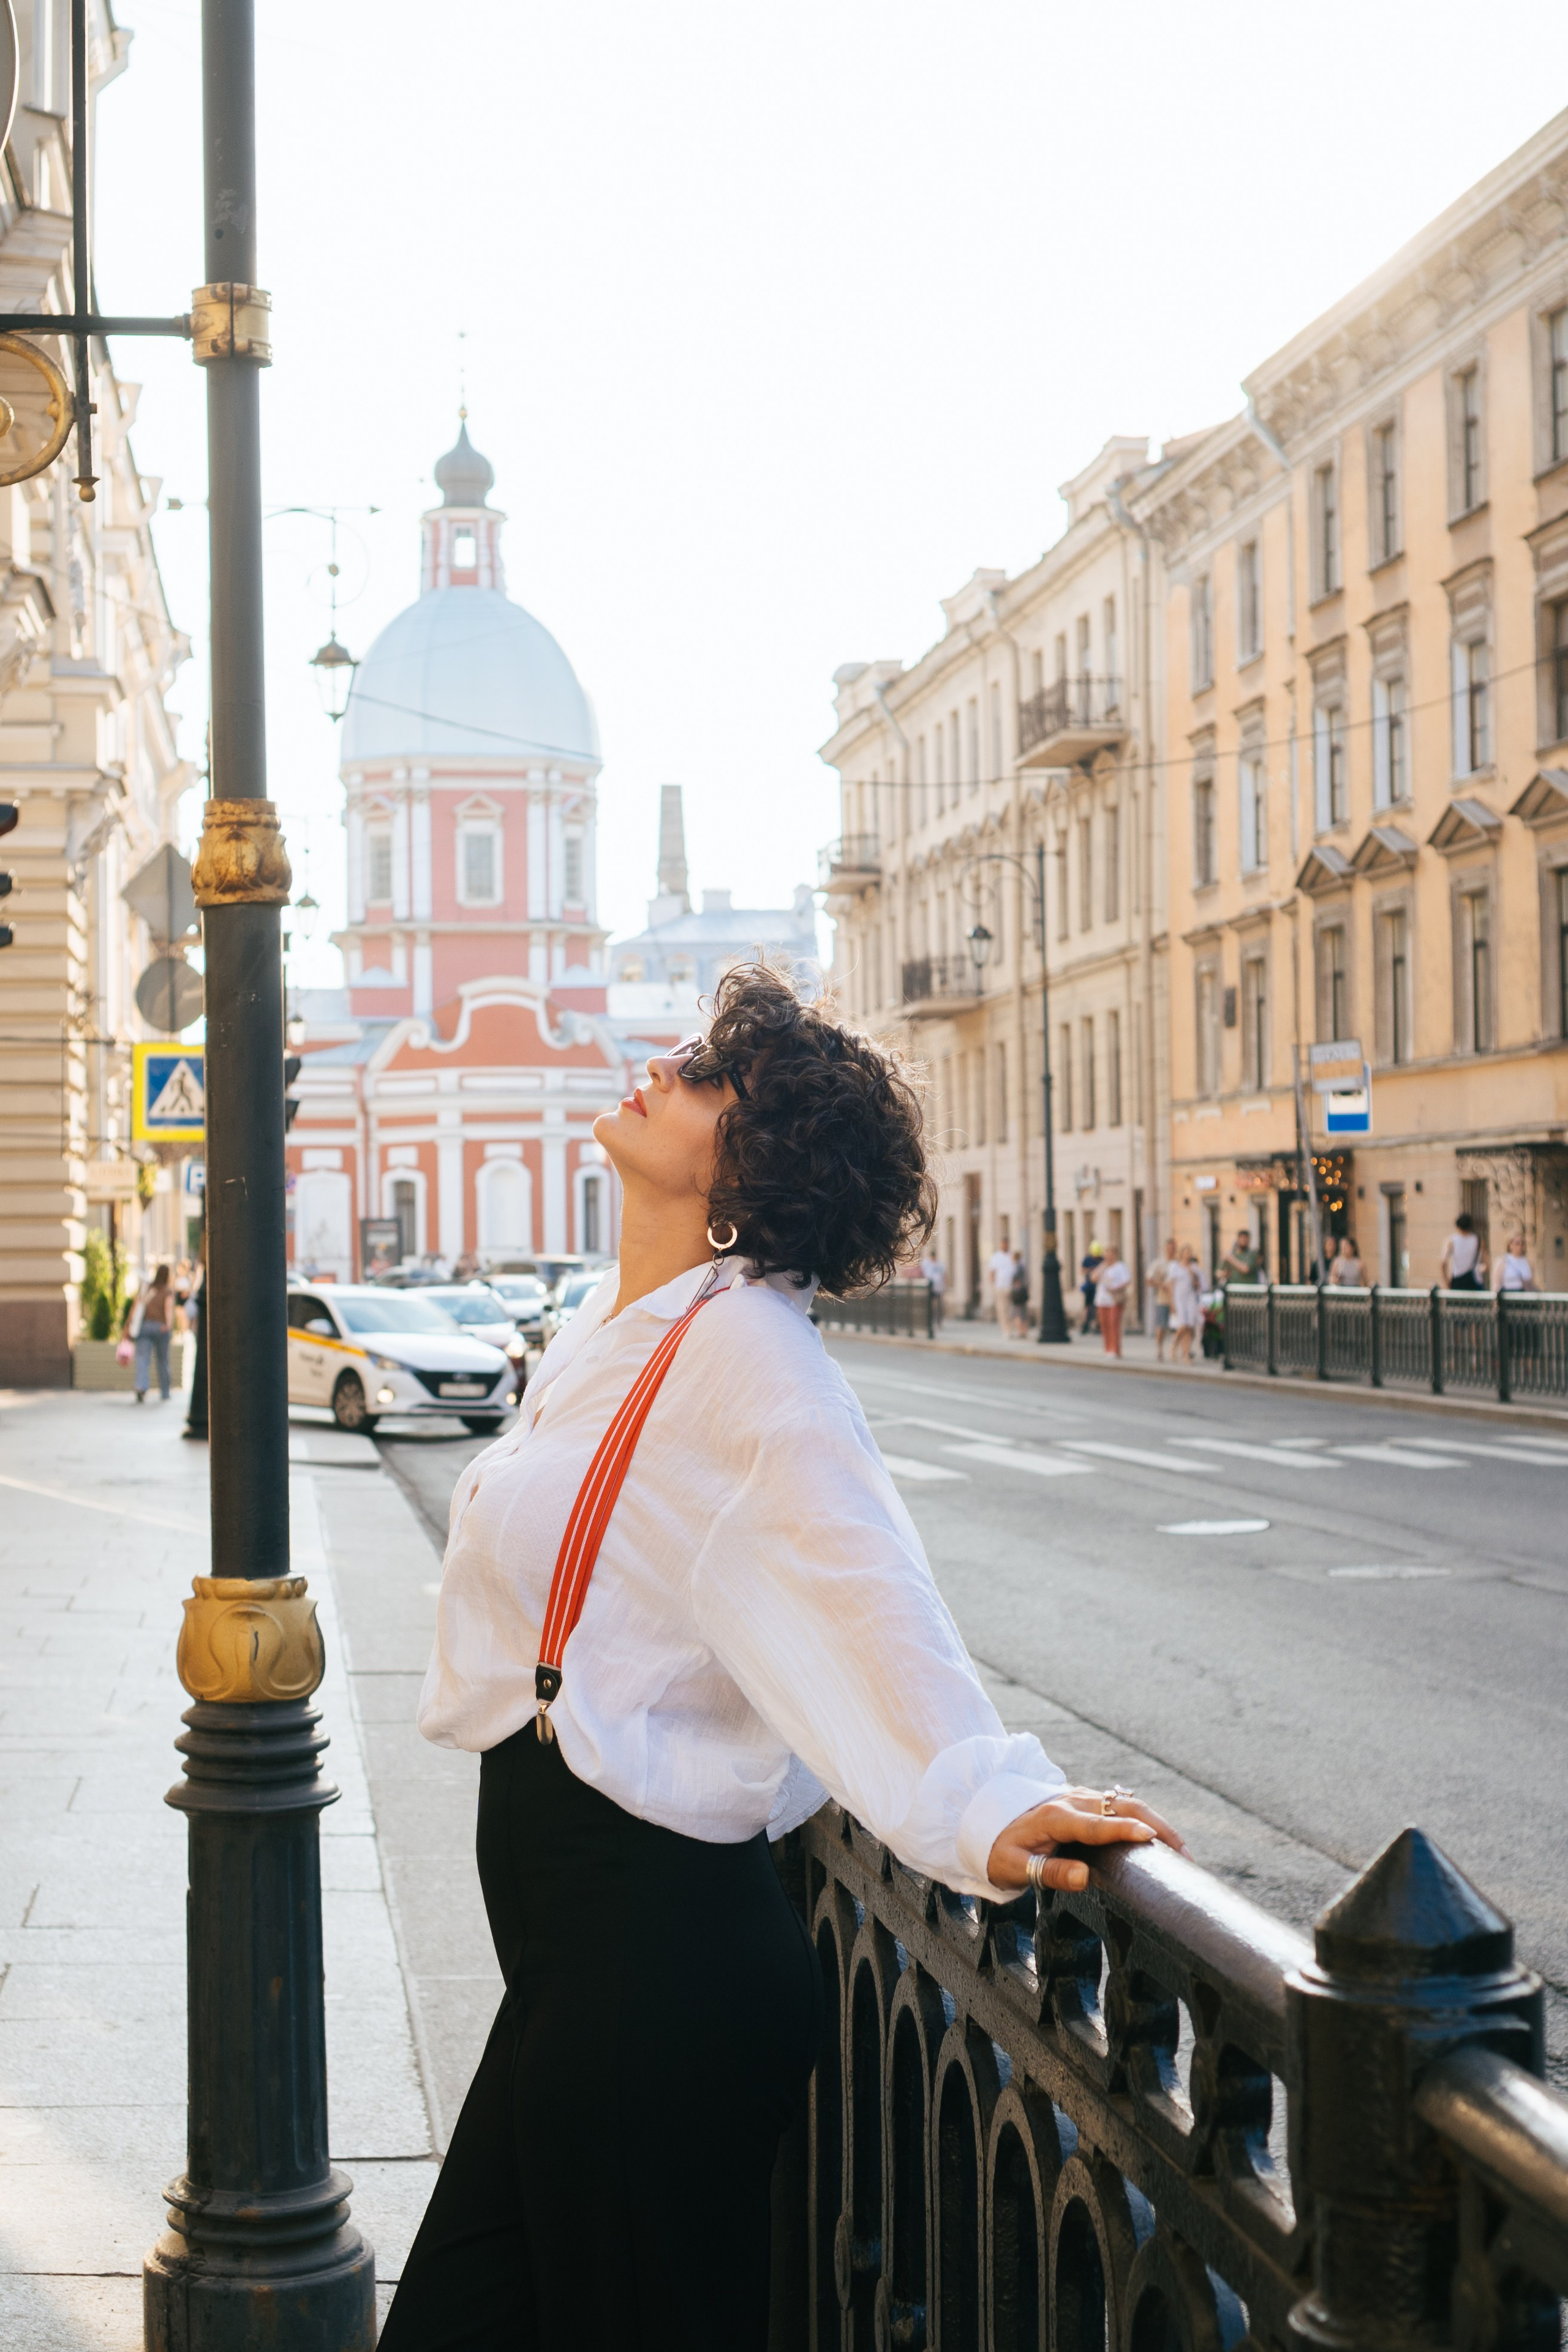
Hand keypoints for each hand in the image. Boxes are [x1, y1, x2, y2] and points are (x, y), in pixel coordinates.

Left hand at [987, 1785, 1187, 1893]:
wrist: (986, 1821)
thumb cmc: (999, 1849)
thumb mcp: (1014, 1867)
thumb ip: (1050, 1873)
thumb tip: (1085, 1878)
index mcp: (1055, 1817)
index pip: (1097, 1824)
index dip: (1124, 1831)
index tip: (1151, 1839)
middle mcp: (1072, 1801)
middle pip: (1123, 1807)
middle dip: (1157, 1827)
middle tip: (1185, 1856)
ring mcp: (1081, 1798)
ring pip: (1127, 1803)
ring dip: (1156, 1822)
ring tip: (1182, 1851)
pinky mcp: (1086, 1801)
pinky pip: (1120, 1805)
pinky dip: (1144, 1819)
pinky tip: (1160, 1839)